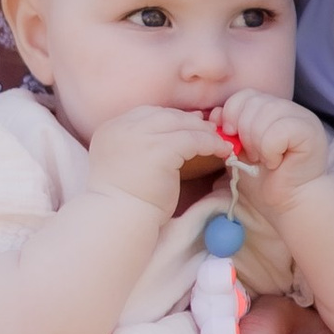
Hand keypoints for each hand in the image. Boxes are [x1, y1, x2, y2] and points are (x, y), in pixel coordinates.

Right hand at [84, 100, 229, 214]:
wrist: (119, 220)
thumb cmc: (125, 201)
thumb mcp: (127, 163)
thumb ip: (141, 145)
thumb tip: (177, 131)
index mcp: (110, 129)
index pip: (146, 114)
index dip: (170, 118)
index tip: (189, 124)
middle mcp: (123, 127)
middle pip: (164, 114)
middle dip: (189, 121)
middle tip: (209, 130)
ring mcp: (140, 136)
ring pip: (181, 124)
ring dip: (203, 132)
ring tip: (219, 142)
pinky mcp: (159, 149)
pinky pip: (192, 140)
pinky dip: (210, 143)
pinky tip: (222, 151)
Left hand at [216, 88, 329, 207]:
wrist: (287, 203)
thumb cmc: (264, 179)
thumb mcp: (237, 150)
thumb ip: (227, 130)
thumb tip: (215, 114)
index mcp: (271, 108)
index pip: (244, 95)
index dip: (231, 114)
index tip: (232, 138)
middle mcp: (288, 108)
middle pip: (253, 102)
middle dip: (244, 133)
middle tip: (253, 156)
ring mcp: (302, 116)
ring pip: (265, 114)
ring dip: (257, 143)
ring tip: (264, 160)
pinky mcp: (310, 130)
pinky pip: (277, 131)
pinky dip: (270, 151)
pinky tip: (276, 162)